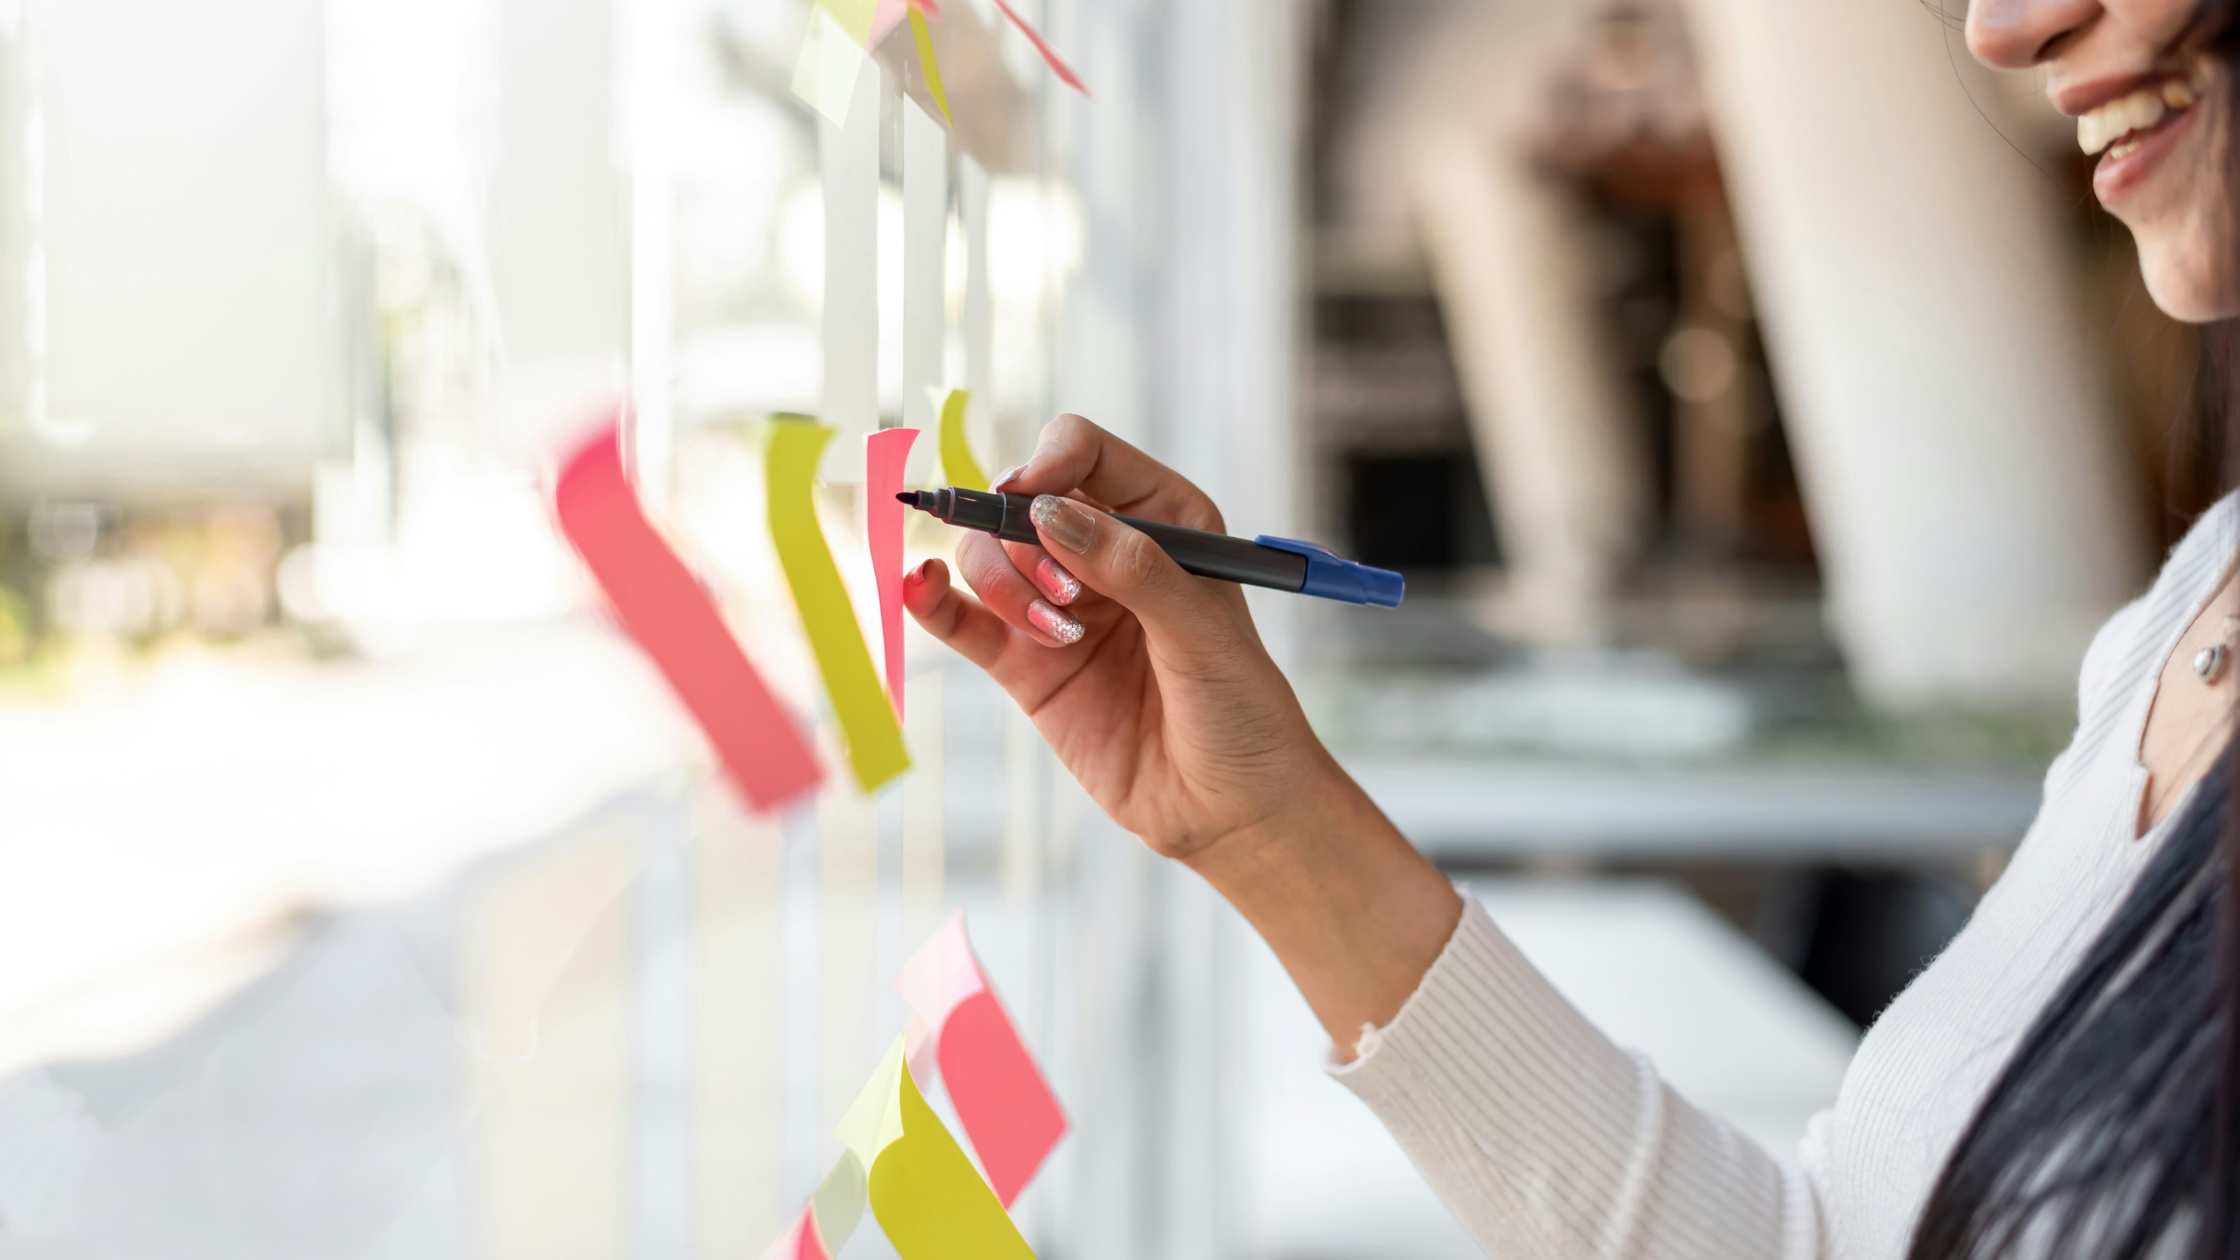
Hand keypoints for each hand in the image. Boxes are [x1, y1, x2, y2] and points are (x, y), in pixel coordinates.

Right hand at [903, 413, 1460, 1050]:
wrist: (1228, 811)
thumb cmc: (1241, 713)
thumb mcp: (1202, 632)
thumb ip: (1133, 568)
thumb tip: (1051, 513)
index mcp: (1163, 520)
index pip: (1084, 453)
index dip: (1047, 463)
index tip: (1032, 500)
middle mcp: (1104, 553)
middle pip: (1020, 502)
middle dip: (1023, 540)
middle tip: (1065, 600)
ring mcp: (1059, 607)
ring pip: (988, 557)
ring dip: (1002, 585)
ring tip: (1055, 639)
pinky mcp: (1025, 665)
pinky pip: (962, 620)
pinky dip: (931, 599)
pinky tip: (917, 588)